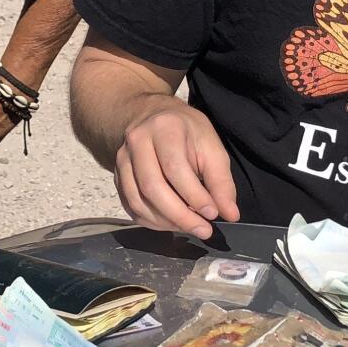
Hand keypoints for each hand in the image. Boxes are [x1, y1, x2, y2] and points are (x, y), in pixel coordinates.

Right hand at [112, 99, 238, 239]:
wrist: (153, 117)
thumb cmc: (187, 133)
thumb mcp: (211, 147)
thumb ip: (221, 181)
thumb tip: (230, 214)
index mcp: (164, 129)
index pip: (175, 168)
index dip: (194, 195)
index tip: (212, 213)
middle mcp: (137, 142)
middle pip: (152, 187)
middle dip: (180, 215)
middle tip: (203, 229)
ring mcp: (122, 160)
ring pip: (138, 201)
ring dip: (166, 222)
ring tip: (190, 227)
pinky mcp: (117, 177)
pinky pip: (131, 206)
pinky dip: (152, 221)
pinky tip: (172, 223)